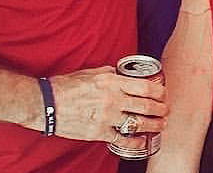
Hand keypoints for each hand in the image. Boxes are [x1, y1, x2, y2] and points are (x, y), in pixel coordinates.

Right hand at [48, 66, 166, 143]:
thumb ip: (112, 74)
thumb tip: (125, 75)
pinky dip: (135, 141)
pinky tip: (142, 141)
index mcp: (113, 82)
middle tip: (166, 110)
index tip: (164, 94)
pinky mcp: (98, 132)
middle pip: (146, 106)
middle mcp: (113, 99)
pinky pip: (122, 139)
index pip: (146, 87)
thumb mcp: (93, 72)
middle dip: (161, 109)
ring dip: (154, 125)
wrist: (47, 104)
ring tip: (161, 125)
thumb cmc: (68, 86)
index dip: (160, 91)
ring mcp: (106, 117)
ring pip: (138, 123)